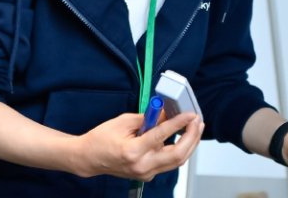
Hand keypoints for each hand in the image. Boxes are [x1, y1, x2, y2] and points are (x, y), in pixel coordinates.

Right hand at [73, 111, 202, 180]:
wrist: (89, 158)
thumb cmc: (101, 139)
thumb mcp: (124, 121)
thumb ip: (148, 118)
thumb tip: (167, 113)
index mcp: (133, 151)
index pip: (162, 136)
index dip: (179, 123)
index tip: (190, 115)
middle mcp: (142, 165)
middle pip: (177, 155)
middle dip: (192, 137)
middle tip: (197, 122)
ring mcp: (145, 173)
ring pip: (177, 161)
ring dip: (189, 144)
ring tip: (195, 128)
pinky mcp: (147, 174)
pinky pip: (169, 163)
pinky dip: (178, 150)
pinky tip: (183, 138)